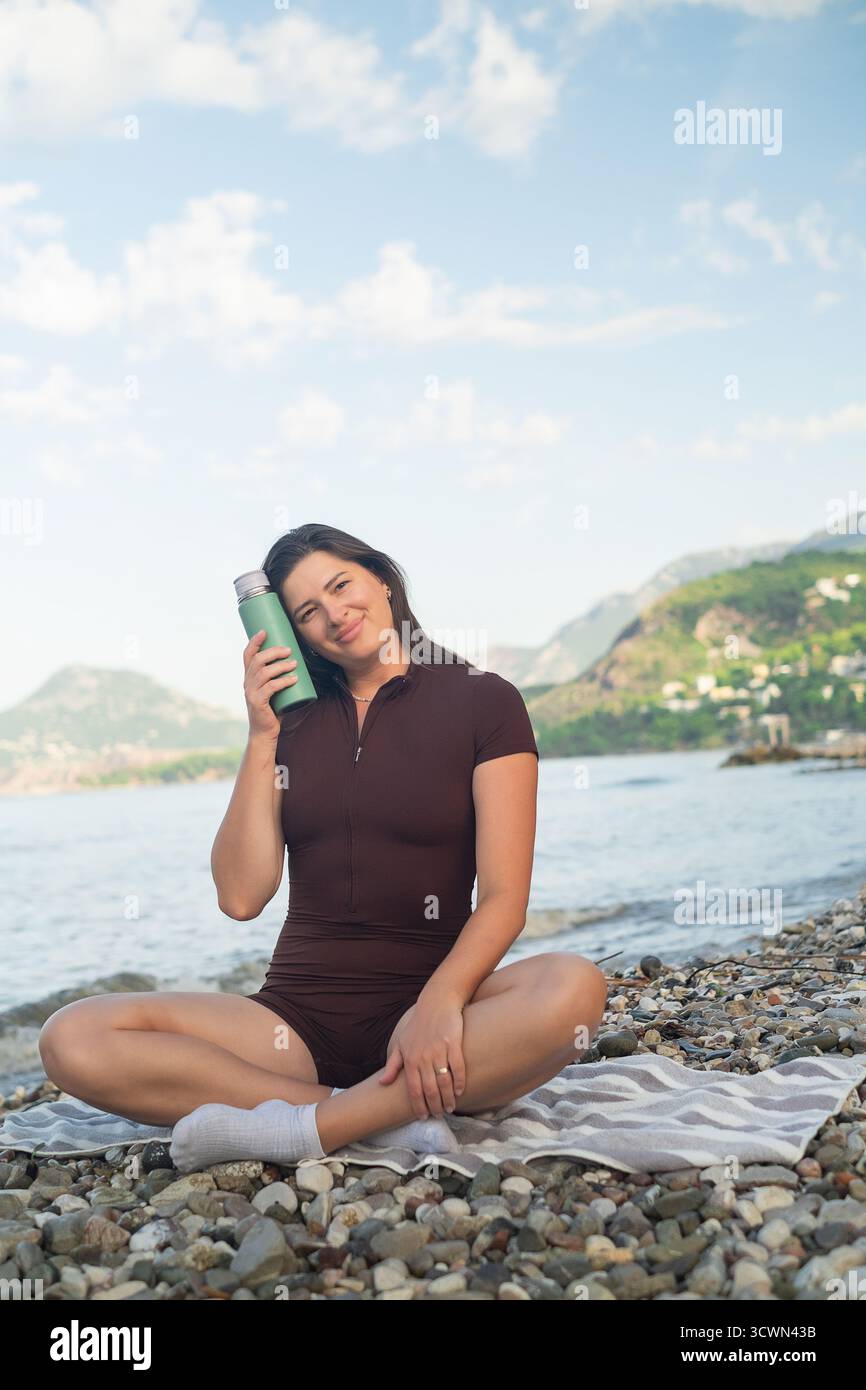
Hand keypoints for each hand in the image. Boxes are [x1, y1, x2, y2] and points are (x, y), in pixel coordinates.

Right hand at [243, 630, 298, 739]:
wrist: (265, 732)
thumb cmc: (272, 709)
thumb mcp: (273, 690)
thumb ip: (279, 678)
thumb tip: (297, 661)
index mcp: (249, 678)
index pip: (247, 655)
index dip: (254, 642)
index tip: (265, 631)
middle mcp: (247, 683)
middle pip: (257, 660)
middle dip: (274, 652)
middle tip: (289, 650)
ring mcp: (251, 693)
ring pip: (264, 673)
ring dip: (281, 666)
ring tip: (295, 664)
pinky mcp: (257, 702)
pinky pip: (271, 688)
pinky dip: (284, 681)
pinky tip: (294, 678)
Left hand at [378, 997, 466, 1118]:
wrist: (436, 1002)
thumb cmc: (418, 1025)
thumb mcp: (401, 1043)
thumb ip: (393, 1065)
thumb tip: (382, 1083)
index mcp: (410, 1059)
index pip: (413, 1090)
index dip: (419, 1106)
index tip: (424, 1117)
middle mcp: (423, 1057)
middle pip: (429, 1089)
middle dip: (434, 1106)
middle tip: (439, 1115)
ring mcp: (439, 1050)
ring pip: (444, 1082)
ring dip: (448, 1098)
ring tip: (450, 1108)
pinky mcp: (453, 1043)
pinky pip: (458, 1067)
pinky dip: (459, 1082)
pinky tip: (460, 1091)